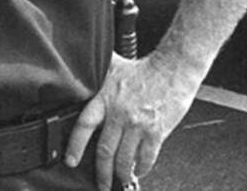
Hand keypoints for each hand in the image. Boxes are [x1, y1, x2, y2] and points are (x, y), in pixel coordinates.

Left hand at [65, 52, 199, 190]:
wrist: (175, 67)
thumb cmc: (148, 68)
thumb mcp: (116, 67)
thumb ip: (99, 75)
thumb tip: (83, 71)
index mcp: (107, 98)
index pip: (84, 125)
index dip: (75, 145)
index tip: (71, 160)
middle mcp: (120, 113)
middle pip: (105, 151)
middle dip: (102, 172)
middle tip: (101, 183)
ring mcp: (138, 124)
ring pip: (124, 158)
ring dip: (122, 173)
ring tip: (121, 178)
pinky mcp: (156, 131)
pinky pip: (146, 157)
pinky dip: (142, 167)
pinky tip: (140, 169)